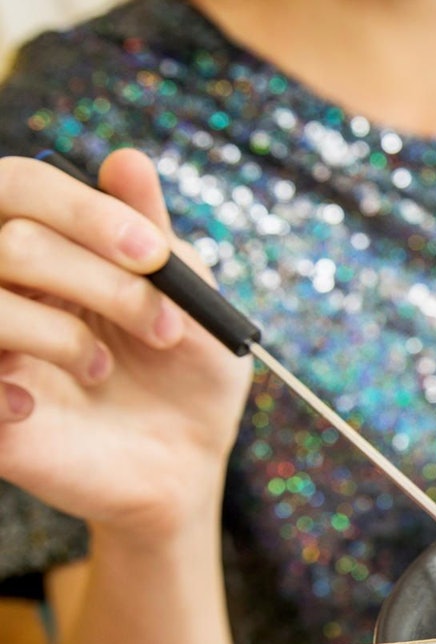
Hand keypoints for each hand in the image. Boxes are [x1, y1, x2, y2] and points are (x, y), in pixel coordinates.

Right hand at [0, 149, 249, 536]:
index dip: (84, 212)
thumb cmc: (187, 372)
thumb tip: (126, 160)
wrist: (184, 465)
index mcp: (48, 248)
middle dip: (104, 281)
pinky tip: (38, 407)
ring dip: (63, 335)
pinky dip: (10, 388)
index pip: (20, 188)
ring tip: (104, 369)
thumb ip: (154, 232)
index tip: (153, 255)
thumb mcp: (190, 299)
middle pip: (12, 240)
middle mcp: (4, 285)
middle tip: (164, 329)